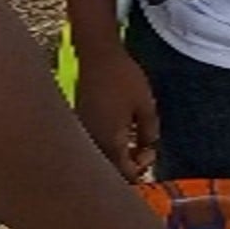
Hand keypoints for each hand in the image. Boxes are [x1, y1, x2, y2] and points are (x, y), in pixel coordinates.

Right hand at [73, 44, 159, 182]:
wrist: (97, 55)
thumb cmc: (124, 78)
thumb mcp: (146, 106)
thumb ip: (149, 133)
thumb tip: (148, 149)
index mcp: (110, 142)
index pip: (124, 174)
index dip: (140, 170)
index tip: (150, 152)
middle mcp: (92, 142)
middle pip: (110, 170)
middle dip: (129, 165)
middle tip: (143, 150)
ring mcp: (83, 132)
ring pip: (101, 157)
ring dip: (118, 155)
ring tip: (133, 139)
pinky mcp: (79, 122)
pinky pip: (93, 144)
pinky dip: (107, 144)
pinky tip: (119, 130)